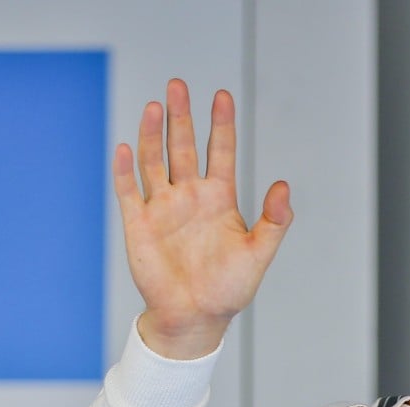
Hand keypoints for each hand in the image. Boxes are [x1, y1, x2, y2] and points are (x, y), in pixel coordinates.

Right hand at [114, 79, 292, 358]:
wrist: (195, 318)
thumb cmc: (229, 289)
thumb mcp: (259, 254)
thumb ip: (274, 221)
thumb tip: (284, 186)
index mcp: (219, 199)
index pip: (220, 151)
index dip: (221, 123)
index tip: (222, 95)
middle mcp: (189, 196)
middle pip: (184, 146)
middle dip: (181, 116)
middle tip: (177, 84)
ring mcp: (163, 208)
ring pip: (155, 161)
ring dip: (153, 135)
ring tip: (155, 106)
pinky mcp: (139, 225)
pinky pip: (129, 192)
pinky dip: (125, 171)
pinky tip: (124, 148)